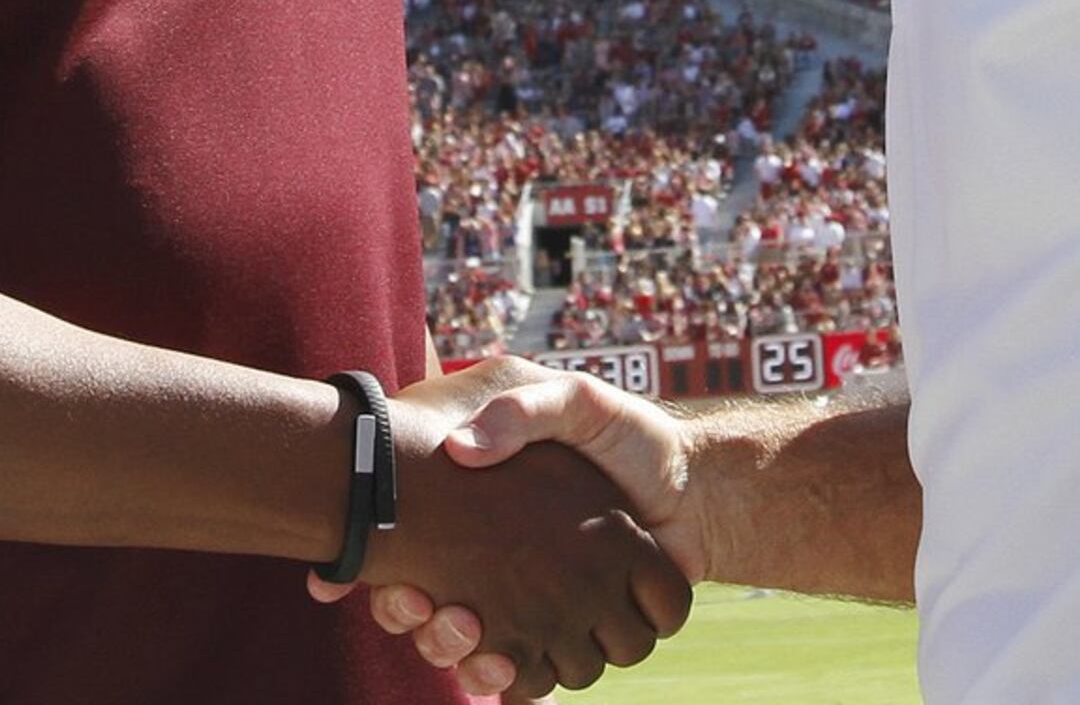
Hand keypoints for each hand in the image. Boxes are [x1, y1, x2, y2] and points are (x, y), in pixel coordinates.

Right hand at [314, 359, 702, 694]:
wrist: (694, 489)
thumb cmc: (627, 438)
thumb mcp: (575, 403)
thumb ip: (525, 411)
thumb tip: (463, 449)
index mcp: (477, 510)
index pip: (401, 547)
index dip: (385, 563)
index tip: (388, 564)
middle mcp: (488, 562)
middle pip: (418, 607)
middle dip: (409, 615)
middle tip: (419, 604)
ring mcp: (524, 604)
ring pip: (462, 649)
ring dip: (452, 652)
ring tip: (465, 632)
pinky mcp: (561, 634)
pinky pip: (521, 674)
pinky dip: (508, 680)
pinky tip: (506, 667)